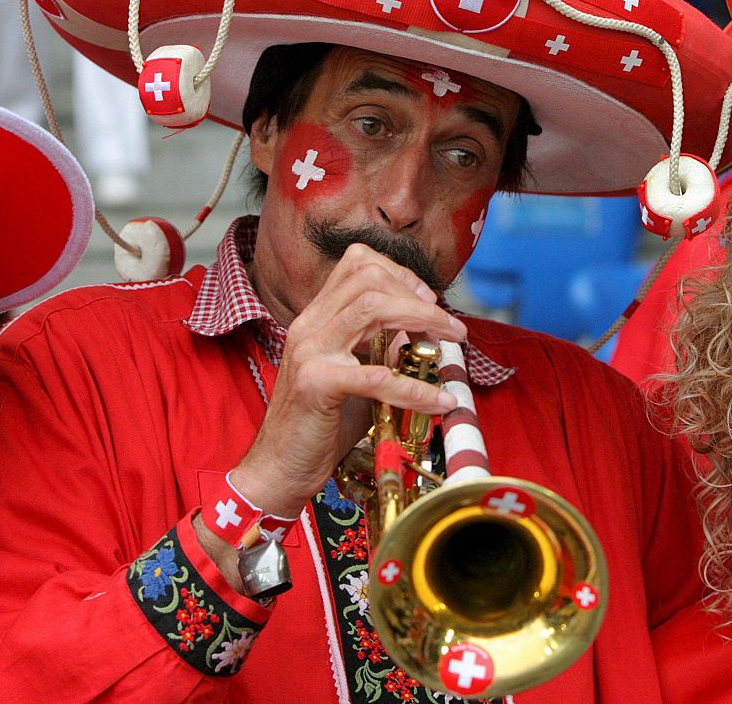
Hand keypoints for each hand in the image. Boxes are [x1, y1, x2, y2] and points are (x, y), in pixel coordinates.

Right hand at [230, 244, 463, 517]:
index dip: (400, 273)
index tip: (427, 299)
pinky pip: (376, 376)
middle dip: (417, 294)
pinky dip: (415, 388)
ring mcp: (310, 352)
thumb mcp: (353, 374)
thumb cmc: (319, 424)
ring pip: (372, 307)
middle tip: (446, 323)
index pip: (357, 263)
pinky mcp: (317, 385)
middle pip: (368, 278)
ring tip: (451, 341)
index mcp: (316, 317)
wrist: (280, 468)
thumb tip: (420, 330)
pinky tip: (438, 402)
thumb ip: (380, 347)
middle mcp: (309, 325)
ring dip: (423, 320)